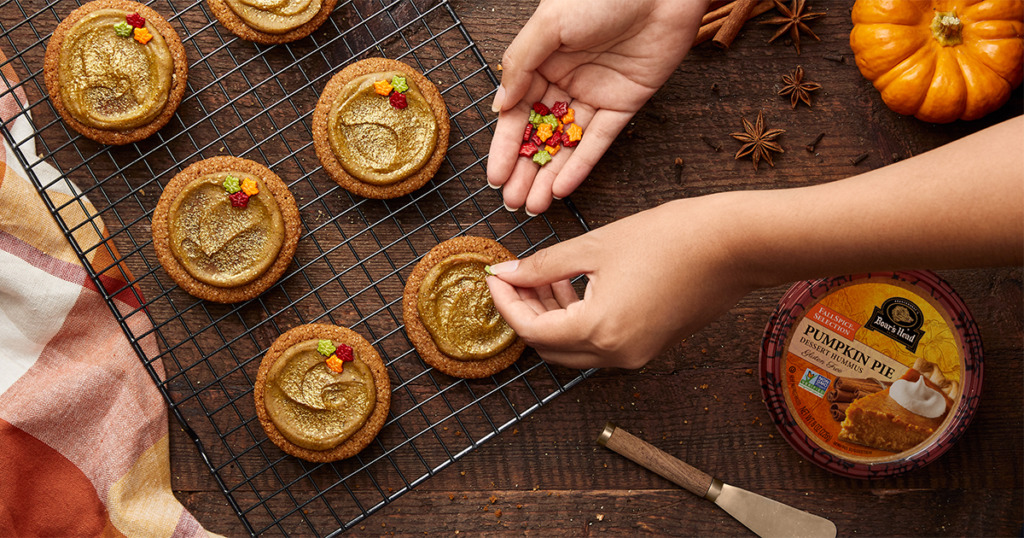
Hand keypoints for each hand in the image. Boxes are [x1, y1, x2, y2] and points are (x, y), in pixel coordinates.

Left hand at [485, 194, 753, 368]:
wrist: (735, 245)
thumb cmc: (670, 237)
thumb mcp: (596, 245)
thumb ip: (545, 265)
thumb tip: (506, 273)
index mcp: (599, 330)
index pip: (531, 330)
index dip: (506, 303)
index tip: (494, 275)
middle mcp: (616, 354)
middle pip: (549, 348)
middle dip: (526, 313)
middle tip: (515, 277)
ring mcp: (635, 355)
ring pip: (574, 349)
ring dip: (553, 316)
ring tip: (548, 275)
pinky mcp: (650, 346)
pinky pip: (601, 344)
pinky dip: (580, 320)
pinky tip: (578, 283)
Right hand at [487, 0, 706, 214]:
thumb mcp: (550, 23)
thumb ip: (521, 63)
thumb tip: (499, 105)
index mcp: (541, 61)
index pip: (517, 112)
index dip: (505, 146)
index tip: (495, 177)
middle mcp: (565, 80)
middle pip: (540, 134)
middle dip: (526, 169)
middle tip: (512, 201)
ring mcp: (595, 95)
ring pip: (567, 144)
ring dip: (550, 176)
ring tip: (533, 205)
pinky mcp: (624, 104)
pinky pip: (599, 140)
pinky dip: (582, 165)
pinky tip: (563, 188)